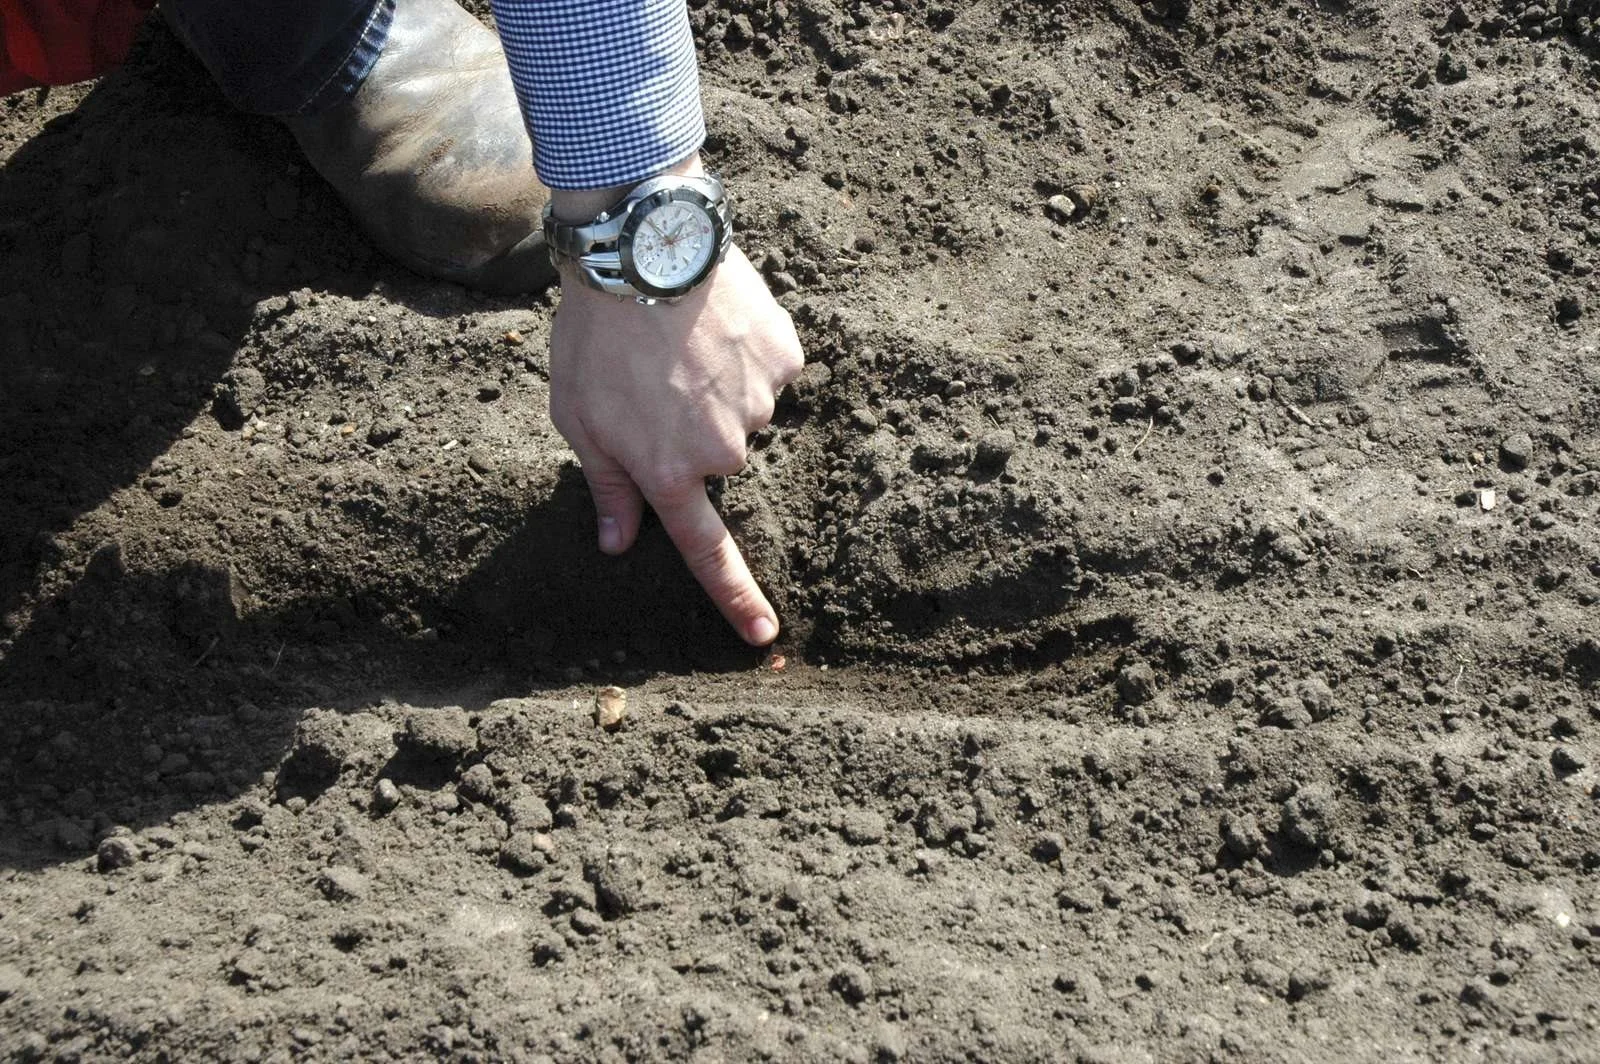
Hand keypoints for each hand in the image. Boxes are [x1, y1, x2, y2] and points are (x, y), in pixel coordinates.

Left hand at [547, 244, 804, 644]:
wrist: (642, 247)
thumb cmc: (595, 337)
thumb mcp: (577, 418)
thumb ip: (607, 486)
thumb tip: (620, 544)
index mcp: (669, 471)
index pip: (708, 553)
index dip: (736, 599)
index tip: (764, 635)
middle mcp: (722, 449)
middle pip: (718, 459)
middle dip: (690, 432)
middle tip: (653, 382)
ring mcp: (759, 403)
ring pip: (744, 413)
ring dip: (715, 388)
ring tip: (679, 344)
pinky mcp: (784, 358)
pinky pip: (768, 372)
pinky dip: (744, 355)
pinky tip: (713, 323)